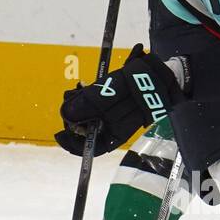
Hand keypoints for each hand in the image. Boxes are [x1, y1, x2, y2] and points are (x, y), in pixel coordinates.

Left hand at [56, 46, 181, 156]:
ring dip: (79, 102)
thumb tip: (65, 115)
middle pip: (85, 128)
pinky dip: (87, 96)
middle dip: (73, 114)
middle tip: (69, 96)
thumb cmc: (138, 84)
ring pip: (88, 115)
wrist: (160, 71)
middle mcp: (113, 128)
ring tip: (78, 88)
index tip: (59, 132)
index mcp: (115, 134)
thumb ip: (88, 104)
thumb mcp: (110, 93)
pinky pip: (94, 105)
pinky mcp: (113, 104)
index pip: (90, 147)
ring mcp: (113, 116)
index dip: (72, 143)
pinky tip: (86, 86)